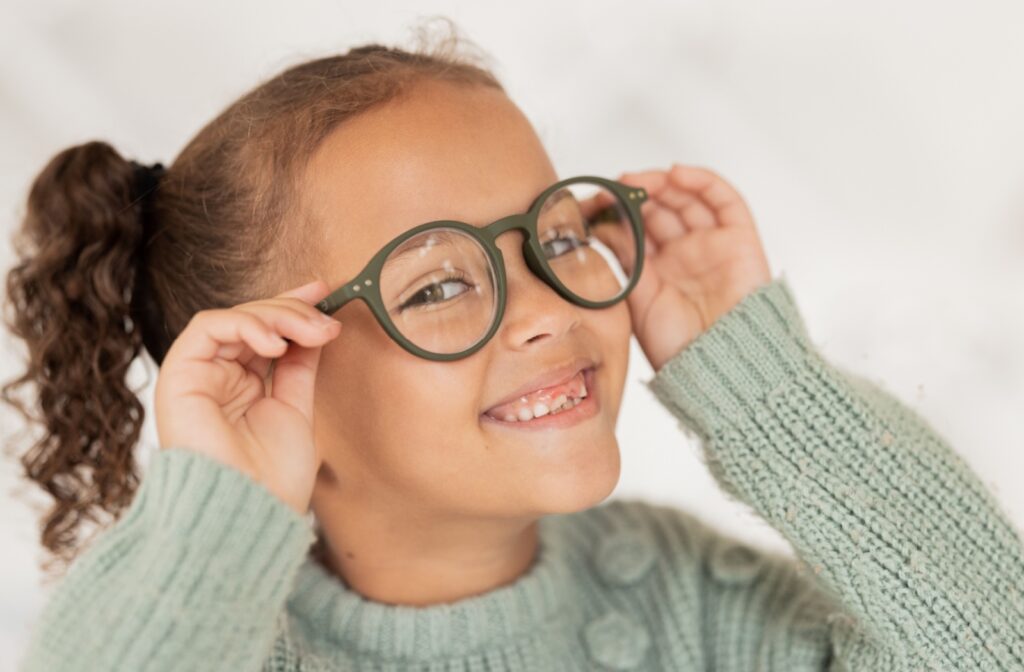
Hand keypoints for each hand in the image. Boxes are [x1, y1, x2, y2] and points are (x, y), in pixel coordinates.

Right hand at [153, 279, 341, 514]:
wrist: (248, 514)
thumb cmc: (272, 479)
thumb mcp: (297, 410)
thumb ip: (299, 367)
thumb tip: (317, 326)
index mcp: (243, 388)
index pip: (264, 333)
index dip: (292, 307)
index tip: (325, 292)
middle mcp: (217, 378)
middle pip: (251, 322)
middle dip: (293, 312)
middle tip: (326, 320)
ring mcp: (197, 376)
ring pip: (232, 319)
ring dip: (276, 316)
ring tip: (309, 331)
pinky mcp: (178, 375)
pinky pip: (207, 327)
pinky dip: (245, 325)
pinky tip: (275, 343)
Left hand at [596, 163, 771, 371]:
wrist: (718, 366)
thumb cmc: (677, 346)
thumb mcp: (638, 297)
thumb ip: (625, 258)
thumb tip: (603, 223)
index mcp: (658, 271)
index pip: (638, 228)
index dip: (620, 210)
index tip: (598, 199)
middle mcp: (685, 255)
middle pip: (662, 209)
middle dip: (639, 194)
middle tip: (617, 186)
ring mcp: (711, 245)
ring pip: (688, 199)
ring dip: (664, 183)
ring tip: (640, 181)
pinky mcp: (739, 239)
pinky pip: (724, 200)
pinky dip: (702, 181)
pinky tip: (676, 174)